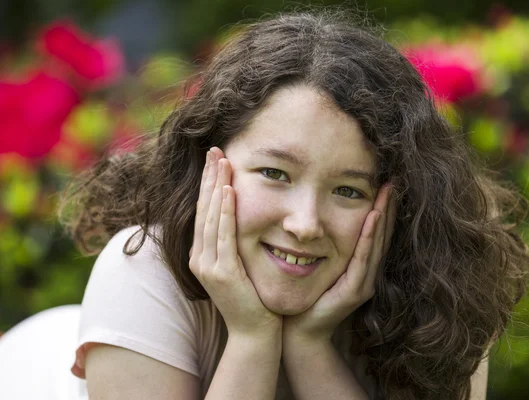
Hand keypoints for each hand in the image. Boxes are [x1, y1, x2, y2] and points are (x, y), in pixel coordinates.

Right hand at [189, 147, 281, 336]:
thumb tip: (240, 216)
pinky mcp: (220, 273)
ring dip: (215, 187)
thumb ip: (234, 244)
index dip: (208, 184)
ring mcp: (206, 266)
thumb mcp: (239, 266)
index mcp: (202, 255)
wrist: (255, 333)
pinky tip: (227, 191)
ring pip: (210, 218)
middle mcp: (199, 258)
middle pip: (202, 209)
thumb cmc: (252, 299)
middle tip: (213, 149)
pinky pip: (222, 235)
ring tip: (220, 161)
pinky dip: (223, 212)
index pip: (204, 212)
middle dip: (208, 178)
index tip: (215, 160)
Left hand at [282, 184, 396, 343]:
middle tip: (392, 182)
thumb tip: (317, 217)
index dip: (382, 209)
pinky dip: (369, 238)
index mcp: (360, 267)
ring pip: (377, 244)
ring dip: (383, 217)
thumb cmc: (305, 295)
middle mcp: (367, 274)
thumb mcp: (319, 264)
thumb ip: (324, 245)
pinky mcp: (354, 292)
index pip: (375, 233)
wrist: (299, 330)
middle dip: (388, 207)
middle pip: (382, 235)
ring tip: (387, 193)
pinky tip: (372, 218)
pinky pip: (363, 259)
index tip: (385, 185)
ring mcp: (363, 283)